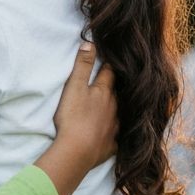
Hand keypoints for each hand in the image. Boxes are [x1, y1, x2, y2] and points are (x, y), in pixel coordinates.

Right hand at [38, 44, 117, 194]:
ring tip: (116, 103)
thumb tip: (90, 43)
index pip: (109, 73)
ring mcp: (115, 126)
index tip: (112, 57)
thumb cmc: (73, 116)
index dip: (110, 64)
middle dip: (117, 84)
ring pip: (121, 112)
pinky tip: (114, 131)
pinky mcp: (112, 143)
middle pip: (118, 92)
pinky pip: (117, 134)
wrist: (78, 150)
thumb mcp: (74, 87)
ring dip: (118, 106)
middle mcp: (114, 107)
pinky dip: (116, 130)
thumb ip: (82, 66)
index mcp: (104, 92)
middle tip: (115, 78)